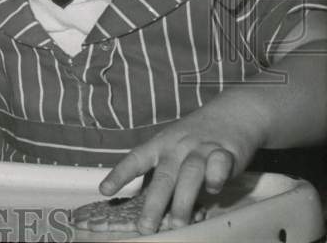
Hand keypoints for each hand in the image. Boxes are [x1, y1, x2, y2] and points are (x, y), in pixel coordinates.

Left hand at [98, 104, 261, 233]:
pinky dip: (215, 177)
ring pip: (189, 175)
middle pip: (163, 176)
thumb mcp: (177, 147)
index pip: (136, 159)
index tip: (104, 191)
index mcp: (161, 144)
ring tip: (177, 224)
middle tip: (145, 226)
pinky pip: (219, 164)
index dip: (119, 175)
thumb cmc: (198, 135)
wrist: (234, 112)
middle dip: (153, 204)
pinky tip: (213, 189)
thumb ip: (172, 176)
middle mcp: (178, 146)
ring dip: (182, 201)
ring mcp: (202, 148)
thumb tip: (164, 212)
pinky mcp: (227, 151)